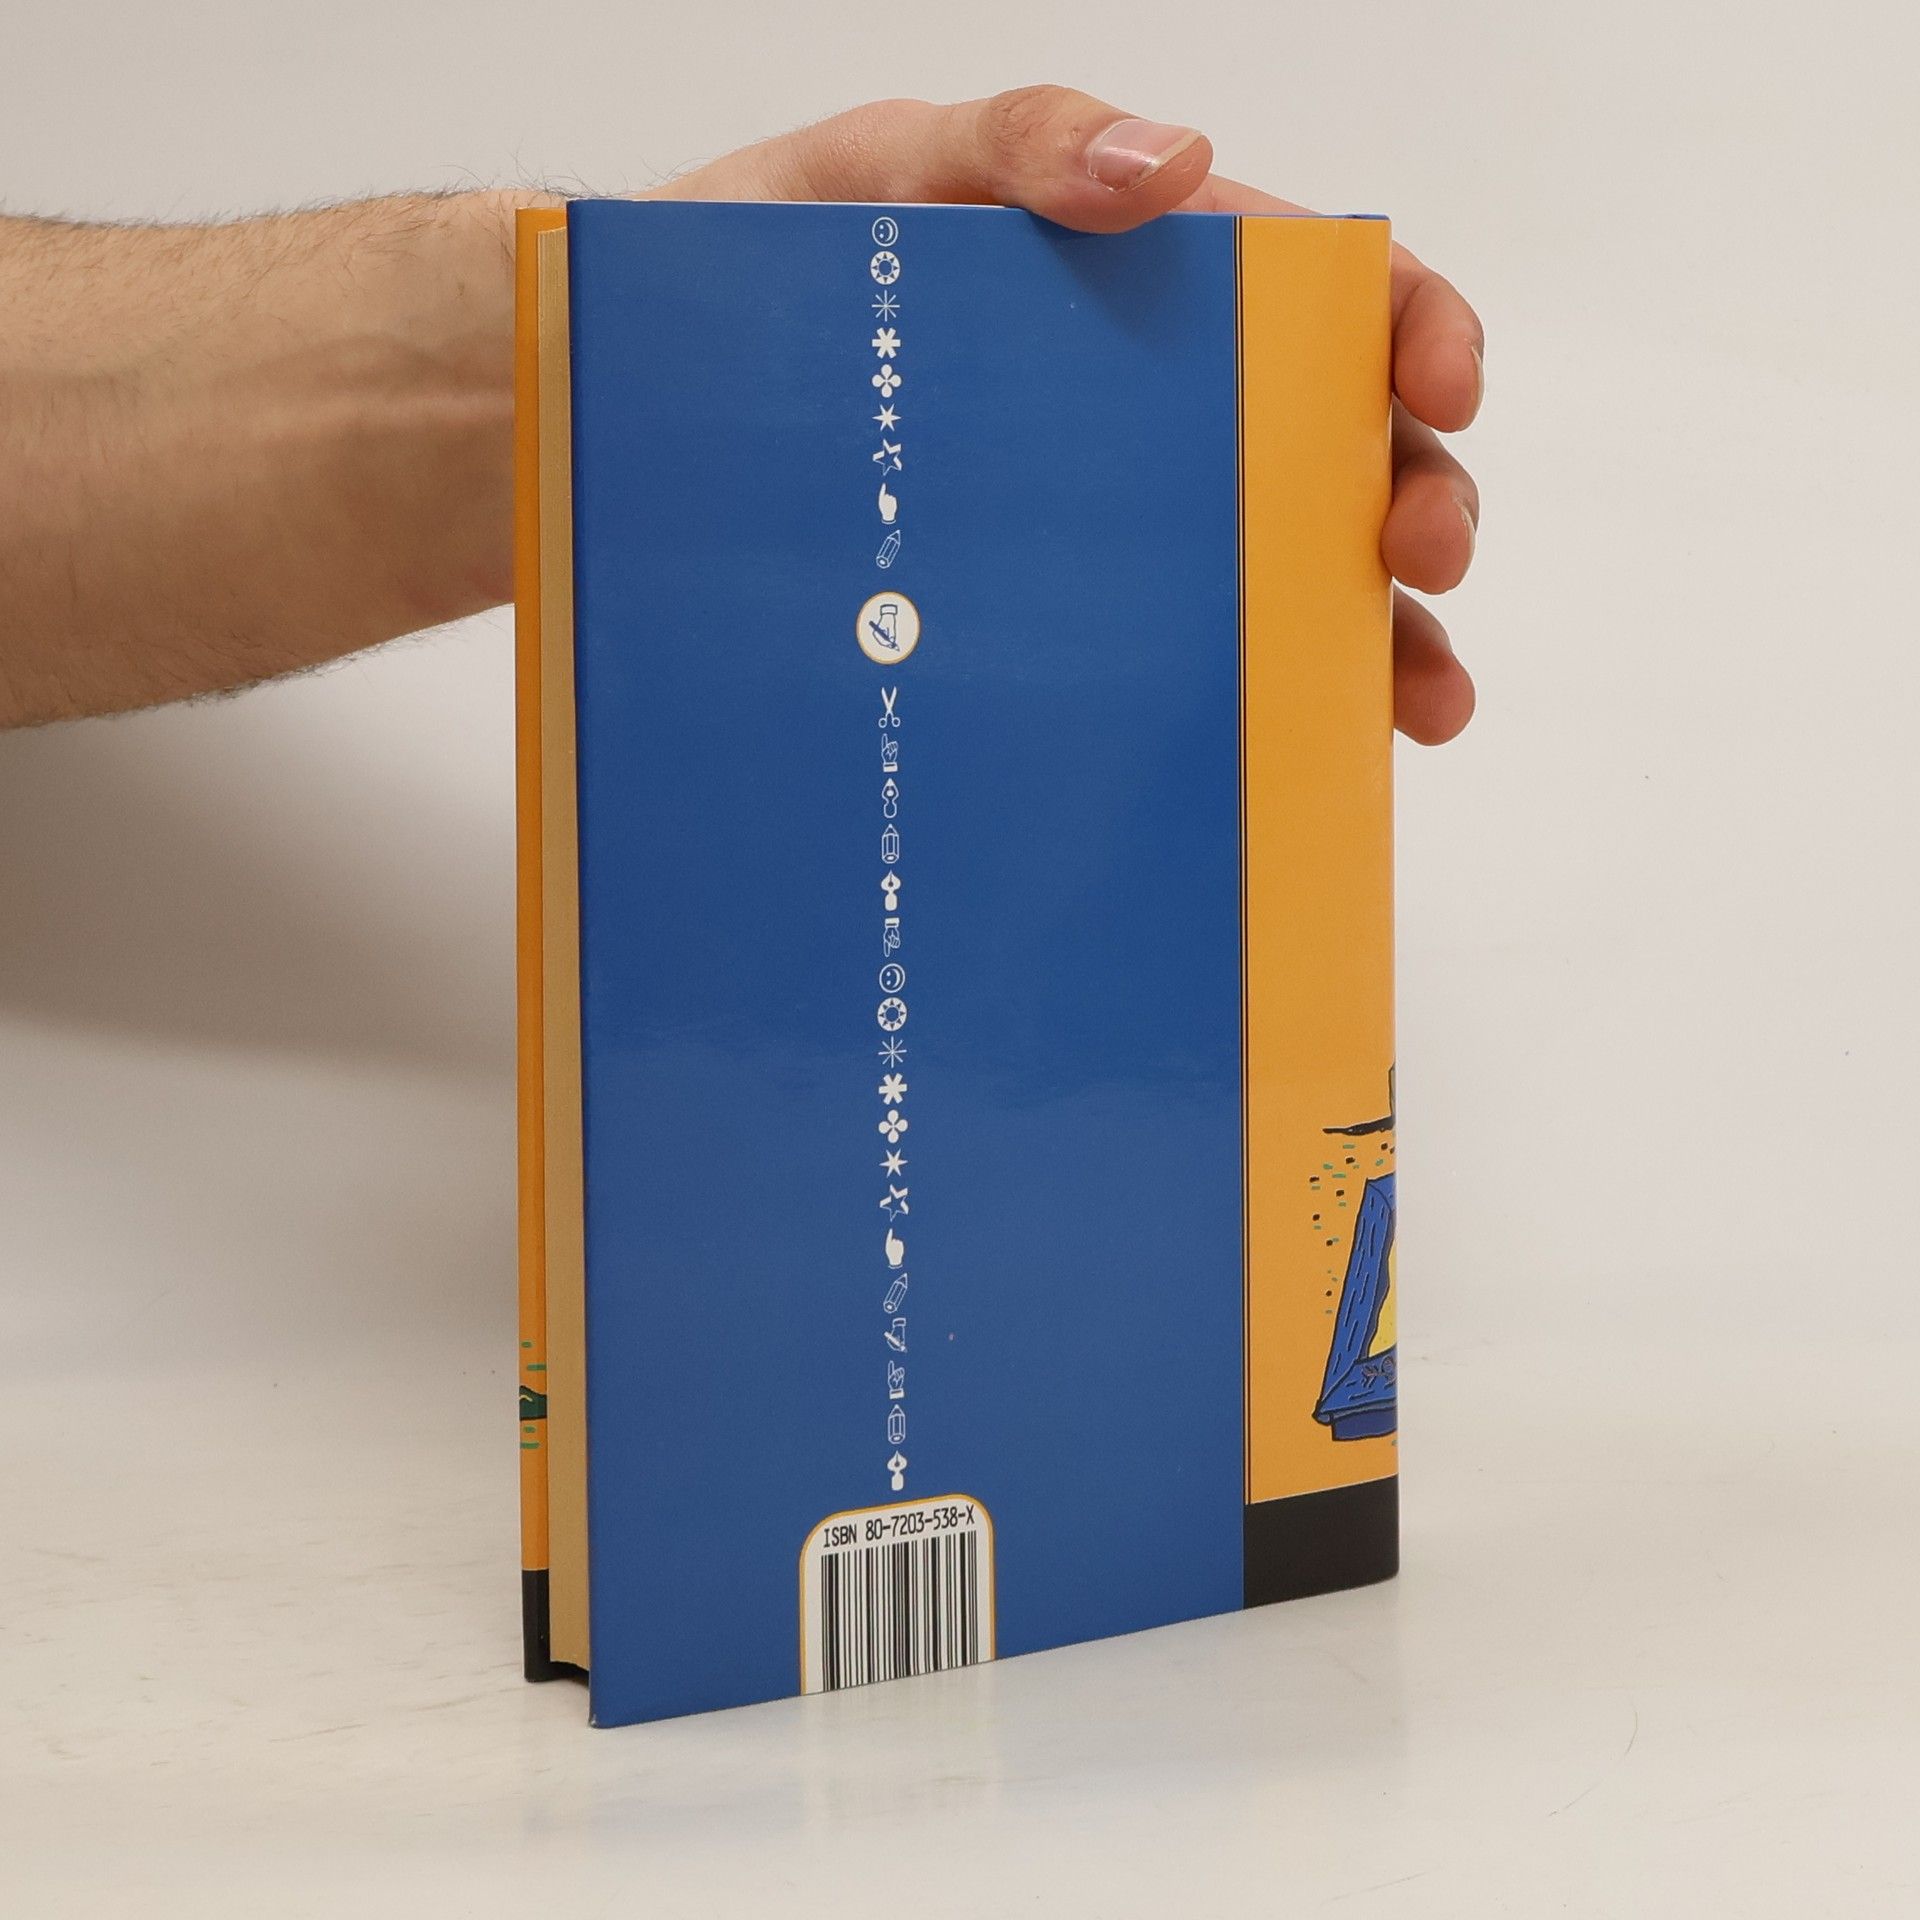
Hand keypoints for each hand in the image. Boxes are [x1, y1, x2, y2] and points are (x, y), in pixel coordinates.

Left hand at [653, 86, 1480, 743]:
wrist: (654, 409)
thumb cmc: (768, 274)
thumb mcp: (884, 172)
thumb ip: (1022, 143)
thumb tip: (1179, 163)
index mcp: (1152, 287)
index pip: (1329, 297)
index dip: (1416, 329)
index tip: (1440, 386)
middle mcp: (1162, 415)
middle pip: (1343, 450)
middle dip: (1416, 498)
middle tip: (1420, 556)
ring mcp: (1123, 530)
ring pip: (1293, 576)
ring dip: (1380, 636)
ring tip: (1415, 702)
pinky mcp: (1070, 626)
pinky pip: (1192, 666)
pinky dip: (1270, 706)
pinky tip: (1314, 752)